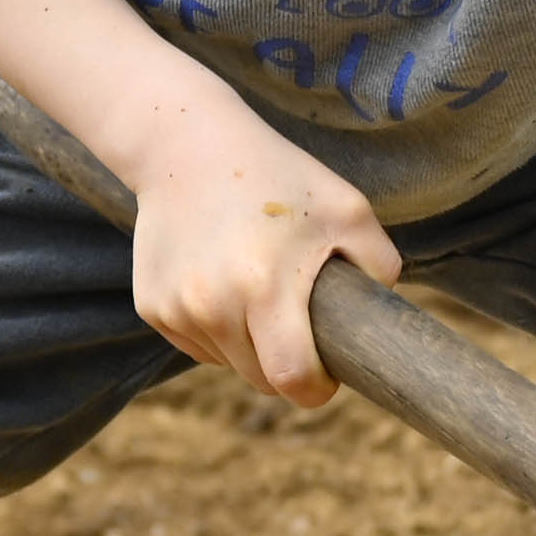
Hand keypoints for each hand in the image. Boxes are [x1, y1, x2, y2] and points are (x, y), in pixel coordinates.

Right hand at [125, 111, 402, 406]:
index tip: (326, 377)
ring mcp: (175, 308)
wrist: (187, 146)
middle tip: (298, 326)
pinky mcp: (151, 307)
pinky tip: (221, 280)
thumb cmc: (278, 176)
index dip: (315, 389)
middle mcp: (211, 304)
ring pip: (228, 362)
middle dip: (285, 365)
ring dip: (249, 345)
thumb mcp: (347, 208)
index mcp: (264, 286)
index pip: (291, 379)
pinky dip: (216, 328)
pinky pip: (198, 344)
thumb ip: (380, 265)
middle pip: (260, 379)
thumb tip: (383, 319)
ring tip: (256, 287)